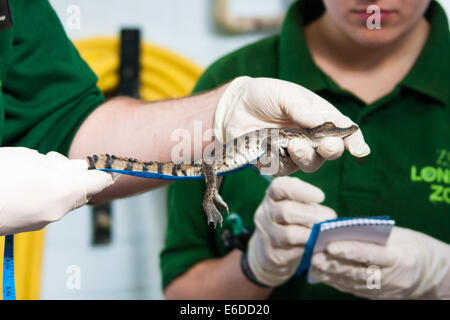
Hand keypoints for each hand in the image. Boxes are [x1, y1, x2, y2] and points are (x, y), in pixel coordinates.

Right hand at [0, 147, 117, 234]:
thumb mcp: (30, 158)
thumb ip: (61, 164)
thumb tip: (78, 168)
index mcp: (64, 190)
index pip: (98, 182)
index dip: (105, 172)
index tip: (109, 166)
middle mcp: (58, 210)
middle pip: (82, 192)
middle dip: (76, 177)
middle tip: (57, 161)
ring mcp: (44, 221)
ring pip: (65, 200)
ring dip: (60, 185)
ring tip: (35, 170)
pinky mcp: (30, 227)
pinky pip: (49, 208)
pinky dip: (47, 196)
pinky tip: (26, 185)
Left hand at [214, 76, 369, 173]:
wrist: (234, 106)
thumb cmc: (264, 96)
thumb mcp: (285, 95)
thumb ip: (301, 108)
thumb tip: (321, 121)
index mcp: (320, 118)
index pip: (344, 131)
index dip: (355, 141)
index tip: (360, 149)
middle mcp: (311, 138)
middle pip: (329, 152)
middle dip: (332, 151)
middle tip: (328, 146)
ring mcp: (294, 153)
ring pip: (309, 164)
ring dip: (305, 157)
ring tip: (295, 145)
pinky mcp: (275, 162)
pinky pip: (282, 169)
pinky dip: (278, 160)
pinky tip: (268, 147)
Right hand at [246, 176, 336, 286]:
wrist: (269, 248)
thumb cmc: (290, 220)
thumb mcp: (295, 204)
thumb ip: (308, 203)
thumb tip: (327, 212)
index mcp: (271, 197)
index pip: (279, 187)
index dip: (300, 190)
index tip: (321, 196)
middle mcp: (264, 214)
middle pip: (286, 211)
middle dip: (312, 214)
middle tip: (330, 218)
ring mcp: (267, 235)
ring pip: (289, 234)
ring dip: (311, 233)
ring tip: (326, 232)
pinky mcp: (273, 255)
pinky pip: (294, 253)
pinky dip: (309, 248)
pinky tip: (319, 245)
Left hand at [310, 226, 449, 298]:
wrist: (427, 275)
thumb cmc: (410, 247)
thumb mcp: (399, 237)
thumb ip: (373, 234)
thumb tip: (340, 229)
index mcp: (400, 258)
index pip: (372, 255)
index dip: (350, 251)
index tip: (331, 245)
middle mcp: (390, 277)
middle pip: (358, 271)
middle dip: (334, 263)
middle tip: (315, 255)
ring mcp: (381, 290)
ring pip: (351, 281)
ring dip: (329, 272)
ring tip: (312, 262)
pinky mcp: (372, 295)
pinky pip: (350, 287)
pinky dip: (333, 279)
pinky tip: (319, 271)